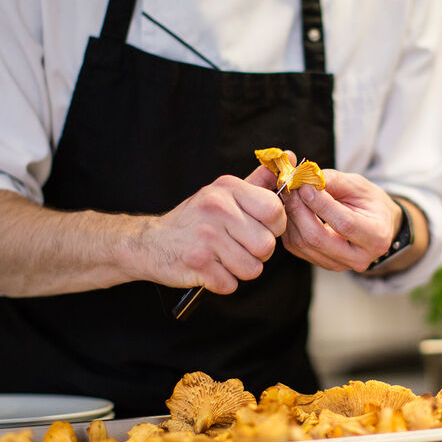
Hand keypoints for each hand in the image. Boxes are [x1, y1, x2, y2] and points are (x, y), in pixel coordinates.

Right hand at [135, 165, 285, 292]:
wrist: (151, 242)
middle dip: (258, 253)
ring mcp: (206, 237)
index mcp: (227, 189)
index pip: (275, 210)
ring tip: (225, 258)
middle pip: (267, 245)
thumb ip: (258, 181)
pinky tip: (211, 269)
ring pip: (252, 268)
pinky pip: (231, 284)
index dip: (276, 226)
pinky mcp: (197, 263)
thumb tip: (290, 157)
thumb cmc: (196, 218)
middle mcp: (217, 209)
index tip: (262, 228)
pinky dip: (223, 282)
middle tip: (239, 246)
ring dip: (241, 269)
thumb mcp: (224, 193)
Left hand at [281, 169, 400, 271]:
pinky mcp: (321, 264)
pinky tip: (291, 210)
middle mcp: (358, 258)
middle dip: (299, 210)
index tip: (305, 185)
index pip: (344, 224)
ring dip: (290, 217)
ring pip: (302, 244)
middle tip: (291, 188)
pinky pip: (296, 247)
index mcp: (376, 237)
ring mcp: (338, 265)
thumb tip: (306, 179)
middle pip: (317, 238)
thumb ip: (335, 181)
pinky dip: (289, 226)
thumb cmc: (370, 203)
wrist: (376, 225)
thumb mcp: (359, 186)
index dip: (320, 204)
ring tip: (290, 196)